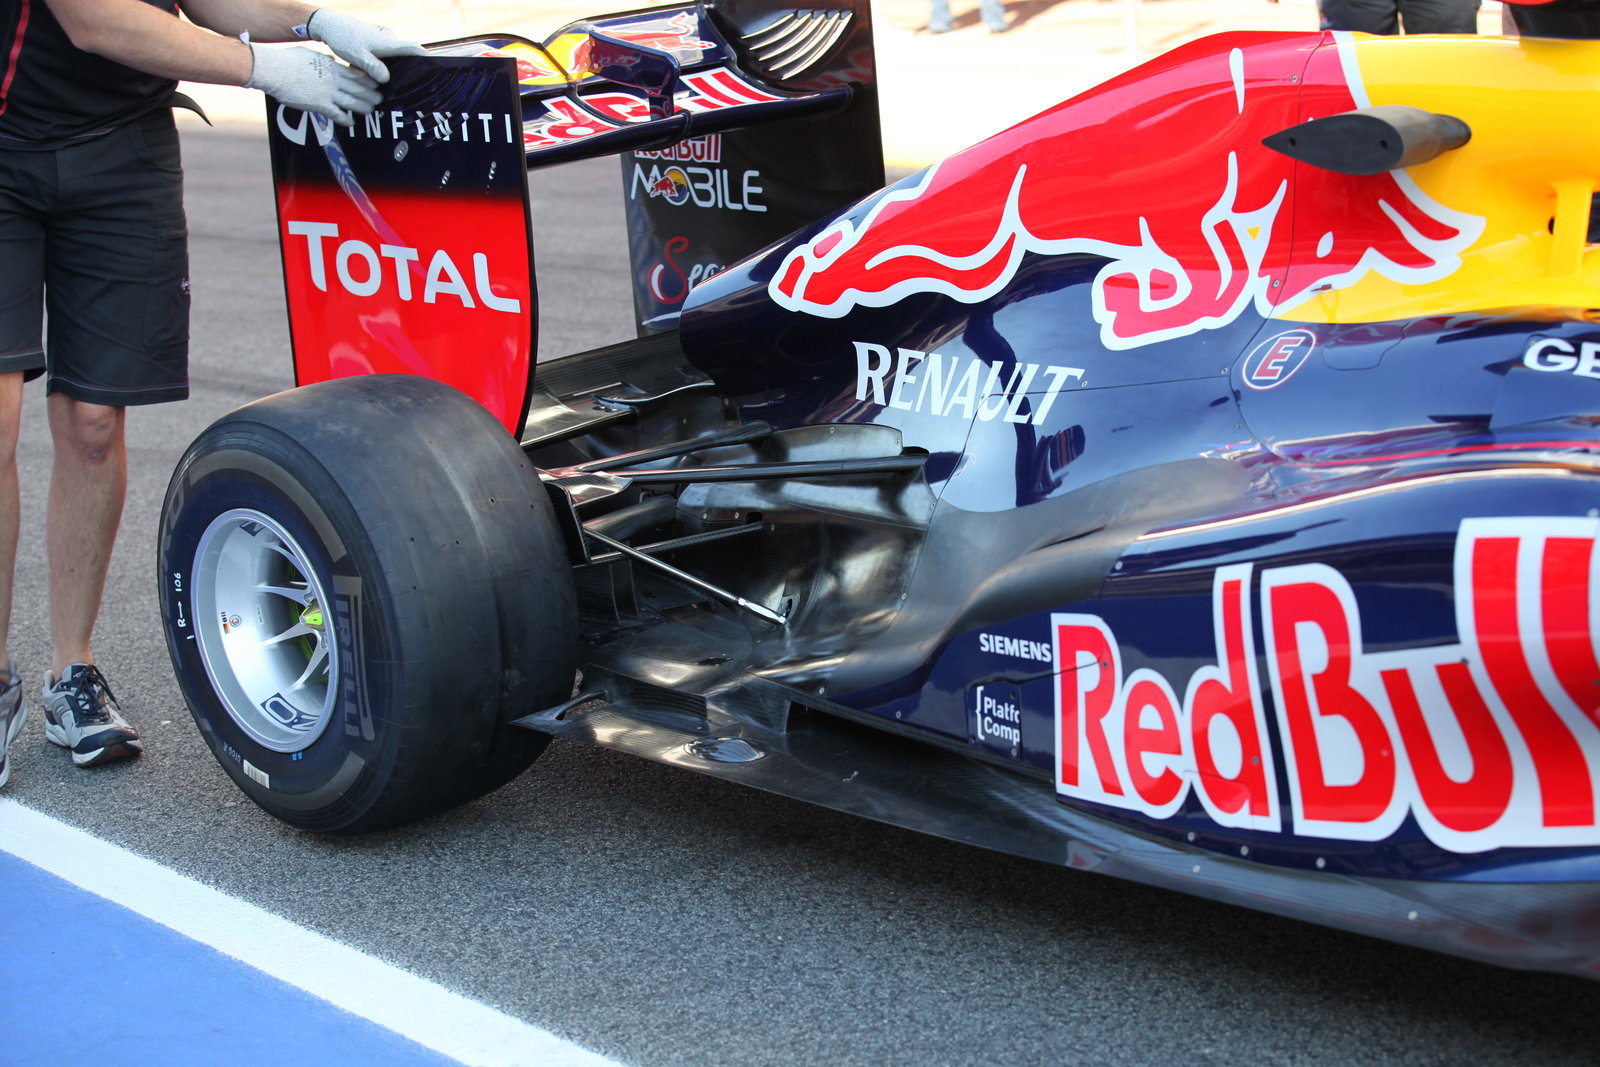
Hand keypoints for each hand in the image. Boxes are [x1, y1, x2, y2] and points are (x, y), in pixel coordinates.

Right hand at [245, 44, 381, 124]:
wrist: (274, 70)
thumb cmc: (288, 60)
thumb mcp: (310, 54)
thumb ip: (323, 58)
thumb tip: (331, 58)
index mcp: (331, 66)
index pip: (357, 74)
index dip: (369, 80)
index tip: (376, 84)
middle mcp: (333, 80)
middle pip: (359, 89)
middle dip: (371, 95)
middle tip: (379, 100)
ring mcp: (327, 93)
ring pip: (352, 102)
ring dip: (363, 108)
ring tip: (370, 110)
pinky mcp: (319, 105)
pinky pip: (337, 114)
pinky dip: (346, 119)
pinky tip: (351, 122)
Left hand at [305, 9, 428, 83]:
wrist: (329, 26)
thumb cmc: (342, 39)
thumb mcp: (356, 56)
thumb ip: (372, 67)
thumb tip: (387, 80)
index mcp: (387, 42)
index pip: (412, 48)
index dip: (426, 57)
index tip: (438, 67)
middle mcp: (389, 39)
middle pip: (407, 54)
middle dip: (413, 68)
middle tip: (419, 85)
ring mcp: (383, 41)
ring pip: (397, 57)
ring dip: (399, 69)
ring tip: (401, 86)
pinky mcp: (377, 44)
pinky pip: (388, 56)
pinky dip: (389, 66)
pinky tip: (383, 79)